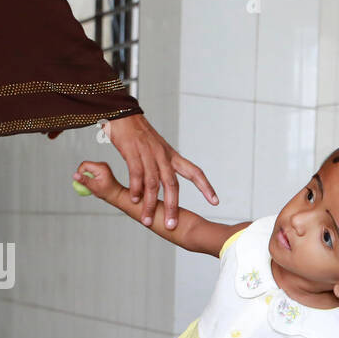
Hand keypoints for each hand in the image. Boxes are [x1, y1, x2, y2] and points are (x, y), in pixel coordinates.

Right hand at [73, 161, 120, 200]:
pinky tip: (95, 183)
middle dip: (84, 175)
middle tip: (88, 184)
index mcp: (101, 167)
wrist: (116, 194)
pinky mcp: (101, 169)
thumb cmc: (108, 192)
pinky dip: (90, 177)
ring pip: (88, 169)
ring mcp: (102, 166)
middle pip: (85, 166)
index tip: (82, 181)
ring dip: (87, 177)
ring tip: (93, 184)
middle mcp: (102, 164)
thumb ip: (84, 180)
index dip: (80, 172)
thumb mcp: (94, 187)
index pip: (84, 164)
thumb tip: (75, 175)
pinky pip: (91, 171)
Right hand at [105, 114, 217, 230]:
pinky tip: (134, 200)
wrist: (122, 113)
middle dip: (173, 206)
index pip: (194, 172)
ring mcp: (148, 153)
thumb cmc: (138, 134)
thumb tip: (163, 184)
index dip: (206, 187)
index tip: (215, 202)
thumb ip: (160, 167)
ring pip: (153, 183)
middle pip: (172, 184)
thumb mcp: (156, 149)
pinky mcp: (133, 151)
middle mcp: (163, 155)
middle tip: (172, 225)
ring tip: (147, 220)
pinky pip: (136, 173)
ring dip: (150, 203)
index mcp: (172, 156)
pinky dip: (136, 188)